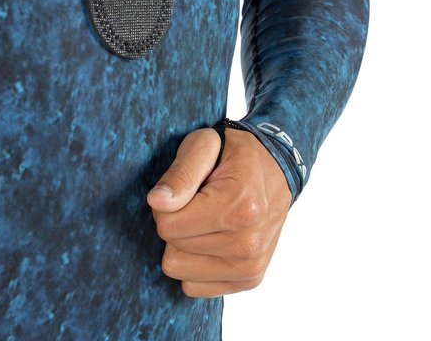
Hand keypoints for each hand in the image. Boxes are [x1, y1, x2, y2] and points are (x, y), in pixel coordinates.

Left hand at [146, 126, 291, 296]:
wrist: (274, 168)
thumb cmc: (232, 153)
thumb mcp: (203, 145)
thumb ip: (180, 173)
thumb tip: (156, 202)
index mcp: (239, 207)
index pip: (168, 226)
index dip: (166, 205)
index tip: (185, 189)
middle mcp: (249, 243)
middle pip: (172, 250)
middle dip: (177, 224)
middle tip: (198, 202)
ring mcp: (251, 266)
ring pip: (179, 271)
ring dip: (184, 246)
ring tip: (205, 220)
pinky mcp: (249, 280)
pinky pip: (193, 286)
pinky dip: (195, 264)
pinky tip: (212, 238)